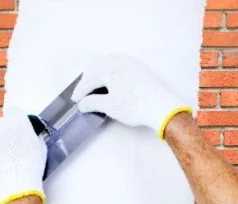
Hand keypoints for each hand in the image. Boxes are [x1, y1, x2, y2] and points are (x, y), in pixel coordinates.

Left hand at [0, 106, 46, 203]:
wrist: (17, 183)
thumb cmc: (31, 166)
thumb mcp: (39, 146)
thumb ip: (31, 135)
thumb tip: (29, 135)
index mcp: (18, 120)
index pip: (12, 112)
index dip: (14, 120)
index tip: (15, 128)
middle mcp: (1, 124)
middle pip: (0, 124)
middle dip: (3, 133)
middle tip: (9, 147)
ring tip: (2, 160)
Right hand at [74, 55, 191, 138]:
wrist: (161, 107)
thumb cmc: (135, 106)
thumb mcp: (109, 106)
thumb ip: (92, 103)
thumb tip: (82, 104)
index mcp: (110, 68)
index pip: (90, 79)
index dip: (80, 91)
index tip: (75, 101)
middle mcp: (120, 61)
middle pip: (97, 66)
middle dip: (87, 79)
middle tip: (82, 93)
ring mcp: (131, 63)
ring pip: (108, 63)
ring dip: (98, 73)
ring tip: (93, 87)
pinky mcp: (139, 68)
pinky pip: (118, 65)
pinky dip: (109, 72)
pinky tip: (109, 82)